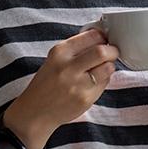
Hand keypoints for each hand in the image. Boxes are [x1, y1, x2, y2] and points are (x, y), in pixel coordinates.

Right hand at [5, 28, 118, 148]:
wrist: (35, 112)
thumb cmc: (47, 83)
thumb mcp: (55, 59)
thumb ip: (76, 48)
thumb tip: (102, 37)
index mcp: (59, 52)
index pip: (91, 36)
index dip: (103, 36)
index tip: (104, 40)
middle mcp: (67, 67)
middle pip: (102, 51)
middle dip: (112, 51)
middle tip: (112, 53)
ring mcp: (77, 84)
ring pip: (108, 67)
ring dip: (109, 66)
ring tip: (102, 68)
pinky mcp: (85, 99)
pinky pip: (105, 83)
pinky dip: (104, 80)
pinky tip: (94, 82)